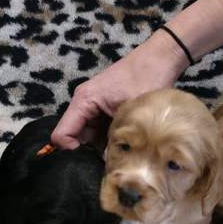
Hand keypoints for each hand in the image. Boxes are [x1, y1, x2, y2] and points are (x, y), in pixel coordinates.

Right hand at [51, 0, 222, 149]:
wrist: (161, 59)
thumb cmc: (148, 78)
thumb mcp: (132, 113)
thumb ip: (116, 139)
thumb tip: (109, 165)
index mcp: (84, 101)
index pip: (61, 135)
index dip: (71, 152)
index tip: (90, 160)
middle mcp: (83, 104)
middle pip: (73, 138)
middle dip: (87, 152)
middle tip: (108, 161)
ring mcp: (92, 107)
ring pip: (86, 137)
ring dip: (99, 147)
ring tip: (119, 152)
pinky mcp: (102, 110)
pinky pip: (97, 131)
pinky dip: (107, 140)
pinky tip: (122, 143)